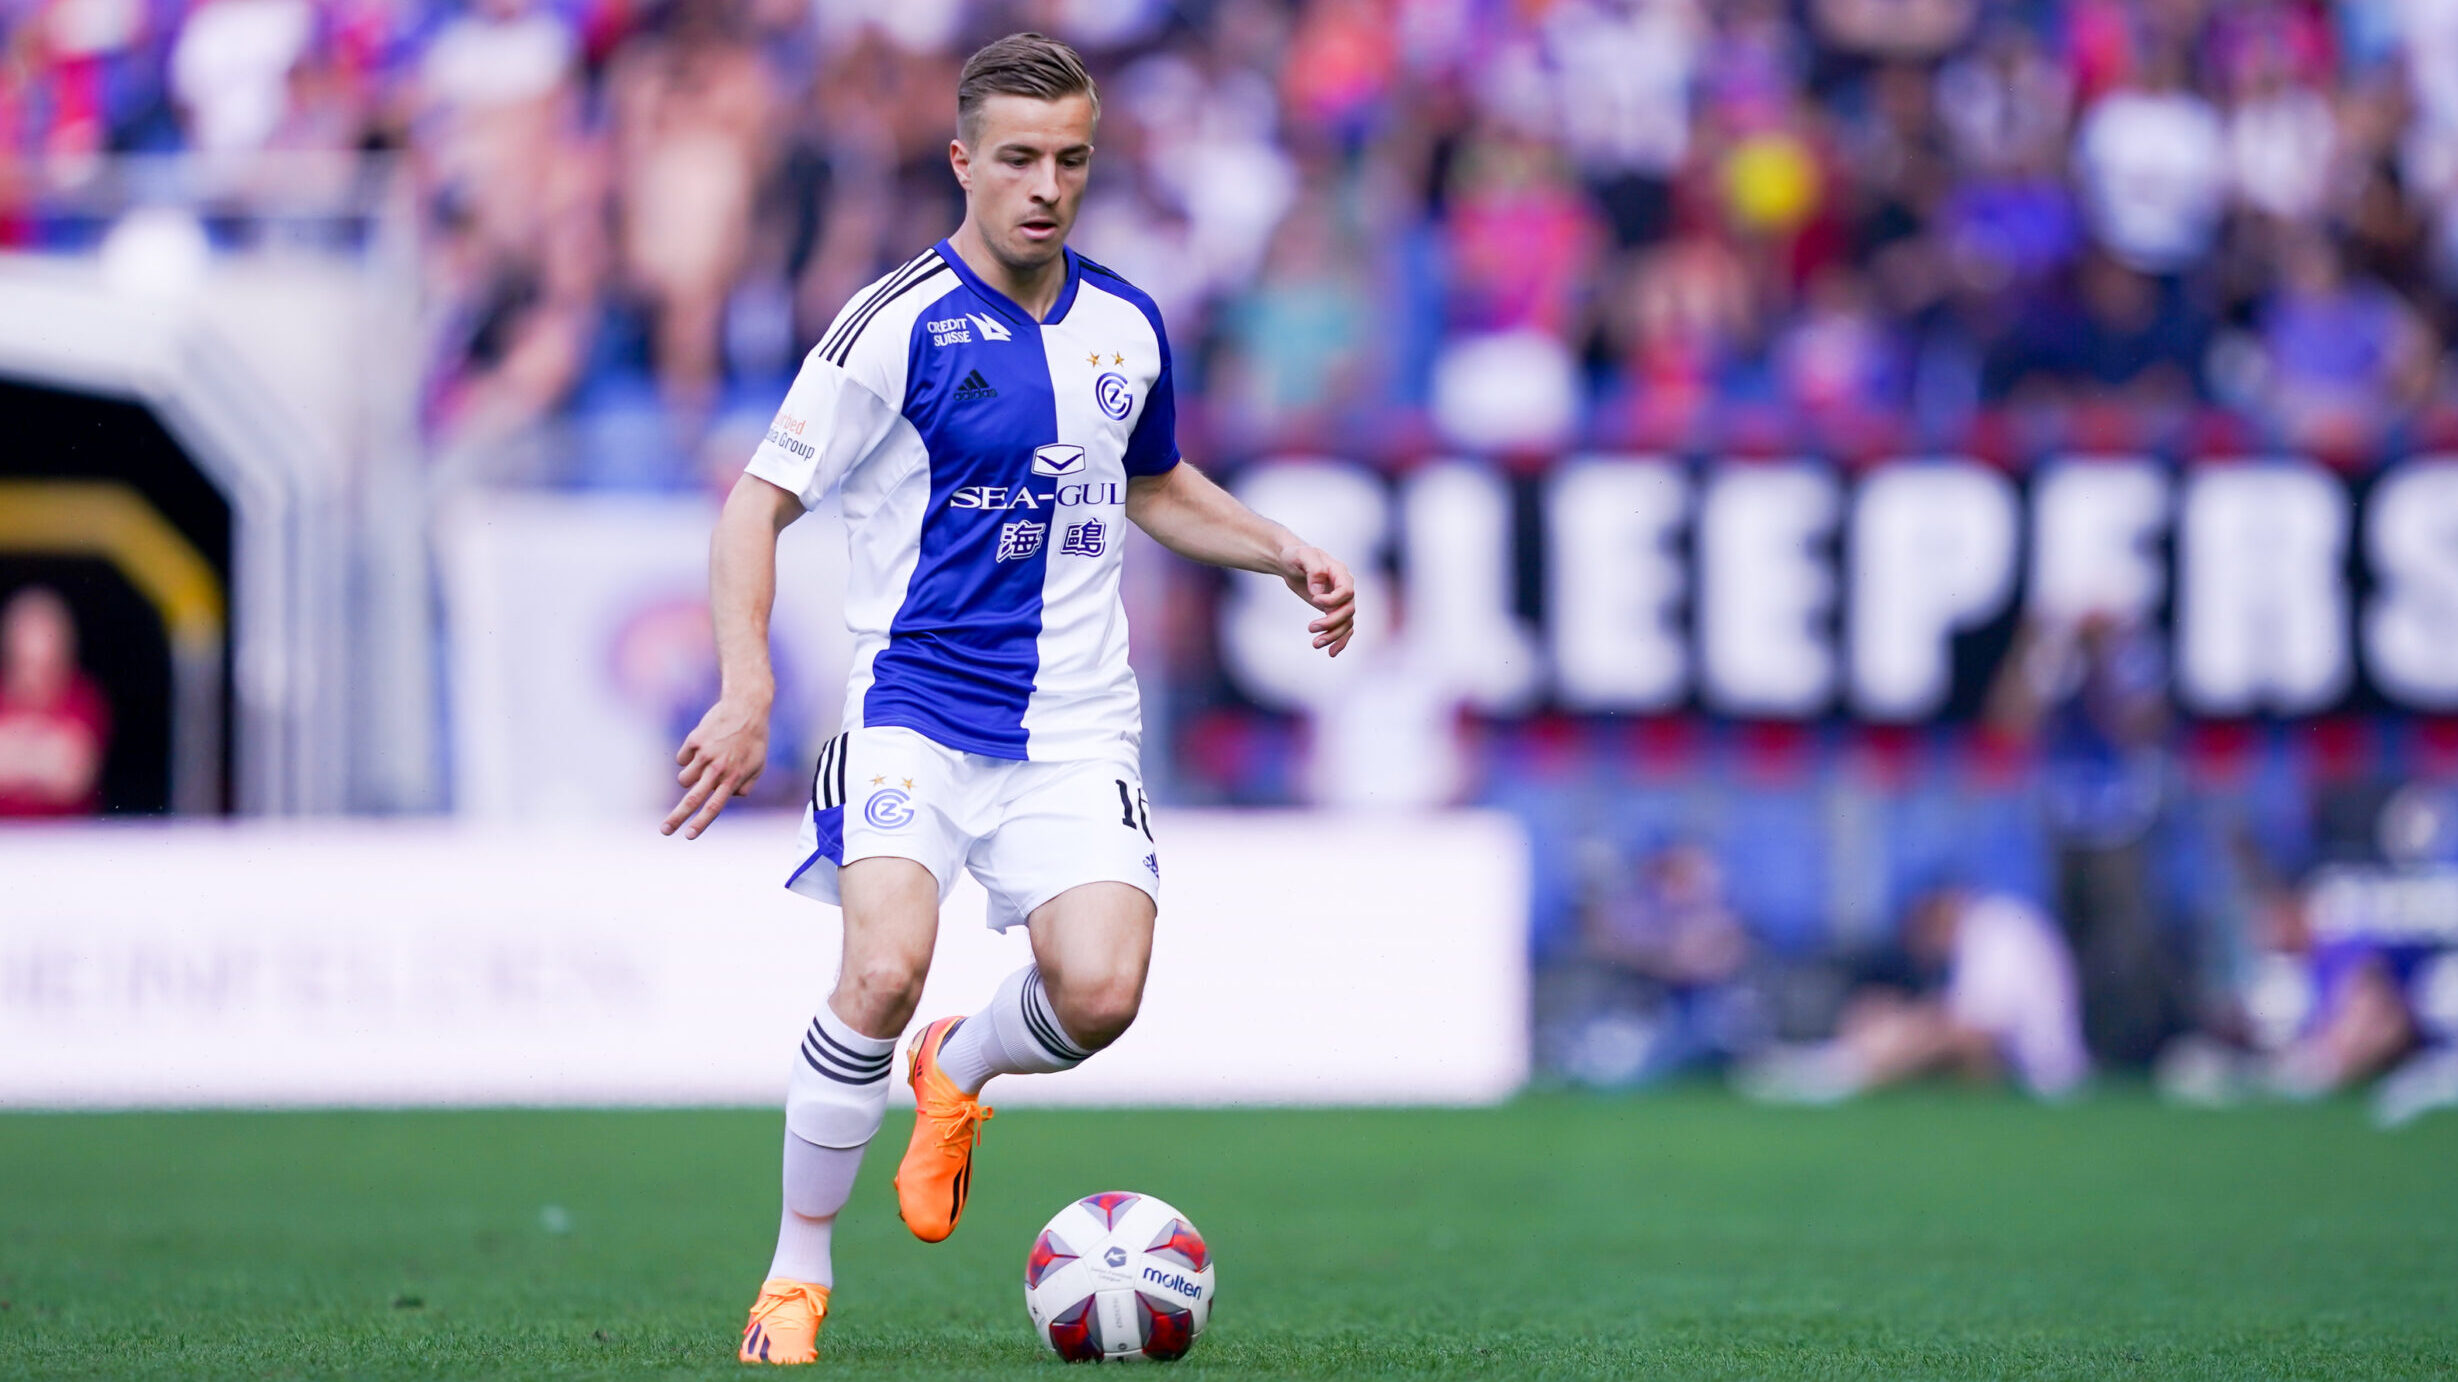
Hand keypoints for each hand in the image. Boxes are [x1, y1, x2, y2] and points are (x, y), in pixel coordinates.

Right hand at [662, 694, 769, 838]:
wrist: (746, 707)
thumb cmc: (754, 739)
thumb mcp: (758, 765)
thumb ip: (745, 785)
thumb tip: (730, 797)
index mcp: (733, 777)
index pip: (714, 806)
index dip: (701, 823)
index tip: (688, 836)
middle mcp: (717, 768)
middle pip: (691, 799)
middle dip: (676, 818)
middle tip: (664, 831)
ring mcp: (704, 754)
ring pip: (683, 779)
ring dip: (688, 778)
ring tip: (706, 762)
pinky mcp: (693, 741)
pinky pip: (681, 759)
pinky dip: (688, 757)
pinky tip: (703, 744)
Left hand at [1279, 544, 1355, 656]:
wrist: (1291, 563)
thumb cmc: (1296, 556)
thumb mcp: (1302, 556)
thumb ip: (1313, 569)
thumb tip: (1318, 592)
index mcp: (1340, 573)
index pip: (1347, 591)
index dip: (1333, 600)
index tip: (1314, 600)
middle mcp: (1345, 588)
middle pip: (1348, 610)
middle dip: (1331, 622)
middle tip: (1310, 628)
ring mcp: (1341, 601)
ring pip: (1346, 623)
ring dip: (1333, 635)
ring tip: (1315, 644)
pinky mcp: (1333, 610)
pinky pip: (1343, 628)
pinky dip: (1340, 641)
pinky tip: (1331, 653)